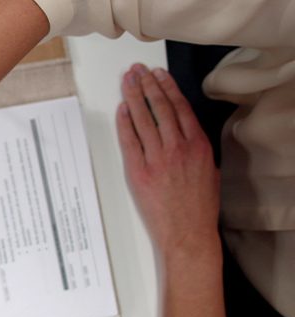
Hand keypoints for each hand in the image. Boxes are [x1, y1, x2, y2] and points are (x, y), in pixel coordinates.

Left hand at [116, 64, 220, 259]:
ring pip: (143, 120)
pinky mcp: (139, 172)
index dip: (167, 87)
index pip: (180, 107)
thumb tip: (182, 131)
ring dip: (133, 97)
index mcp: (198, 145)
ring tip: (127, 80)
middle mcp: (178, 148)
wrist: (187, 232)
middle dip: (147, 85)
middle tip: (137, 70)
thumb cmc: (199, 206)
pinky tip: (121, 109)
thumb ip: (195, 147)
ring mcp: (157, 159)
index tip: (159, 74)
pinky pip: (129, 141)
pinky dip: (124, 123)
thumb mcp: (209, 170)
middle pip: (159, 108)